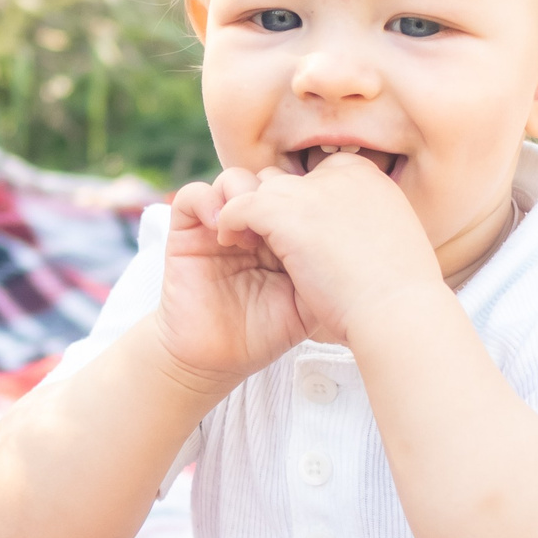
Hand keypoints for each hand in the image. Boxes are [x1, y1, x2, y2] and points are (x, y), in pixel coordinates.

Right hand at [152, 171, 310, 388]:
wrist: (219, 358)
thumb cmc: (266, 331)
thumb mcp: (310, 300)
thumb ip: (327, 269)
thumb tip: (350, 239)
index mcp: (285, 233)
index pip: (297, 194)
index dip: (305, 198)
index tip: (313, 223)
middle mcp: (254, 223)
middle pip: (268, 179)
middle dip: (278, 196)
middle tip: (285, 229)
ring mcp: (219, 225)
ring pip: (233, 179)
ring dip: (245, 198)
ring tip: (252, 237)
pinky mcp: (187, 232)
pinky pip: (193, 197)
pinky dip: (208, 202)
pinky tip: (223, 231)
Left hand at [212, 153, 443, 347]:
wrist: (398, 311)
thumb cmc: (400, 296)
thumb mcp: (391, 245)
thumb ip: (368, 229)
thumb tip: (351, 240)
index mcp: (368, 179)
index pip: (324, 174)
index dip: (307, 203)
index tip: (301, 234)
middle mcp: (340, 174)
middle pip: (292, 178)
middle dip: (279, 206)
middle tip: (270, 241)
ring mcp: (311, 191)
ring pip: (264, 187)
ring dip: (253, 212)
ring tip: (245, 241)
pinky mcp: (284, 211)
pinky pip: (240, 204)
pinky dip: (230, 220)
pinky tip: (229, 241)